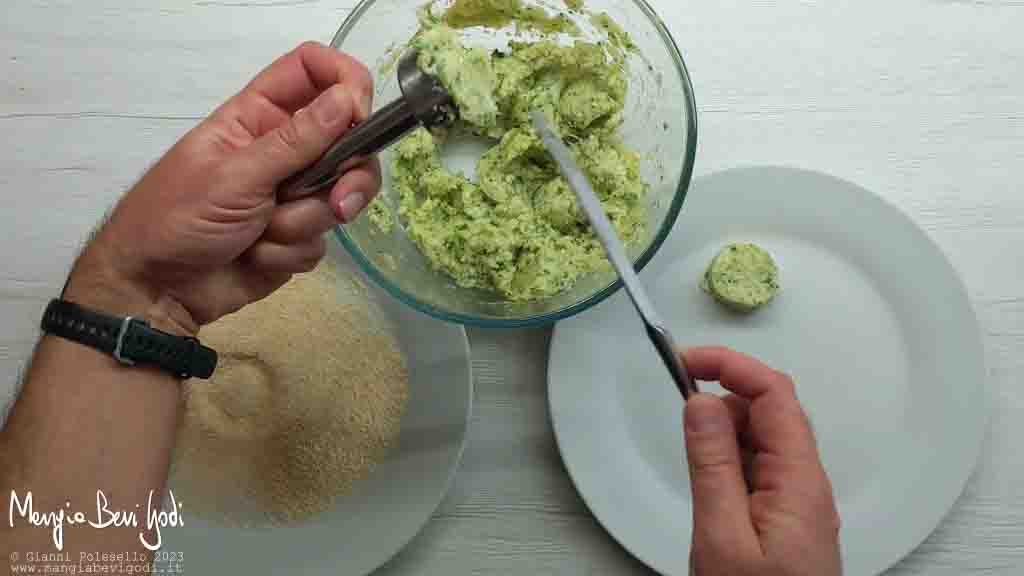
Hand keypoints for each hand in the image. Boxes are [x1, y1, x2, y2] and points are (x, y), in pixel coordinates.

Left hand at [63, 42, 379, 333]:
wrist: (156, 289)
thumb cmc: (177, 219)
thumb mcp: (236, 175)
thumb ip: (296, 141)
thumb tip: (347, 97)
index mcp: (258, 116)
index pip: (312, 72)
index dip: (344, 81)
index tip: (361, 114)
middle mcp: (282, 149)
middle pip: (347, 139)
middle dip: (348, 174)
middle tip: (337, 201)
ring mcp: (292, 193)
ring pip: (339, 196)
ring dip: (303, 222)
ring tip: (262, 235)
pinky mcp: (296, 236)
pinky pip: (322, 239)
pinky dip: (291, 252)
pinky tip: (256, 257)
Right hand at [682, 347, 840, 575]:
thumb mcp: (721, 536)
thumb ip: (712, 465)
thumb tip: (700, 405)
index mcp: (799, 481)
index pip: (774, 393)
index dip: (731, 365)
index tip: (688, 360)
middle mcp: (806, 484)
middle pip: (770, 411)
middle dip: (724, 396)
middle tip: (681, 402)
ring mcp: (798, 501)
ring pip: (763, 438)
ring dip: (725, 430)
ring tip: (694, 457)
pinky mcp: (785, 518)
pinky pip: (760, 468)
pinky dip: (730, 458)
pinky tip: (710, 480)